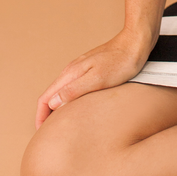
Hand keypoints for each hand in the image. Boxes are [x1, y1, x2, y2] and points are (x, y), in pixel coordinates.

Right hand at [34, 28, 154, 129]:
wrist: (136, 42)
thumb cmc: (121, 61)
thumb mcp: (99, 79)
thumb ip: (75, 90)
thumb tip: (53, 103)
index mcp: (70, 74)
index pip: (45, 98)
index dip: (40, 116)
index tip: (41, 133)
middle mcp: (72, 70)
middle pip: (51, 95)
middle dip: (46, 114)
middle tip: (50, 134)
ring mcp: (81, 68)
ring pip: (62, 91)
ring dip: (57, 107)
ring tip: (62, 124)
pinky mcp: (92, 69)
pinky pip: (74, 87)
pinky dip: (70, 100)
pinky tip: (79, 107)